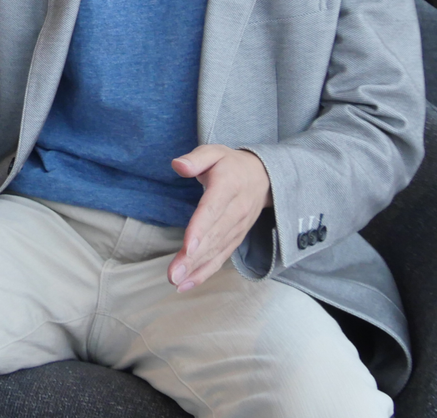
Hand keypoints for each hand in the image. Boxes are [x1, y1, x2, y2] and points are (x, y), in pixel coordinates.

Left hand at [167, 145, 270, 291]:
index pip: (213, 210)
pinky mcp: (236, 238)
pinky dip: (206, 272)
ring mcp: (238, 228)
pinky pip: (222, 257)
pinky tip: (188, 284)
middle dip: (193, 258)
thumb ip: (196, 158)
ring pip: (217, 251)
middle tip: (173, 275)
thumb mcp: (214, 151)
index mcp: (228, 187)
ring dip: (197, 269)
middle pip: (213, 237)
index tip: (188, 247)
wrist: (263, 176)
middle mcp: (236, 211)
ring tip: (176, 282)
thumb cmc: (229, 164)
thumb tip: (178, 165)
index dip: (201, 229)